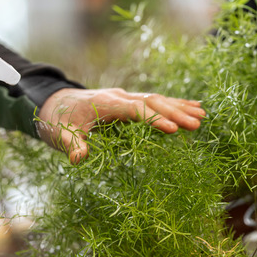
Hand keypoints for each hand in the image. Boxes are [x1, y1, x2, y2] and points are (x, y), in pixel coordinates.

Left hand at [36, 88, 206, 162]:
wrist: (53, 103)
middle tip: (196, 125)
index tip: (172, 130)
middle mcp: (119, 96)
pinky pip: (155, 102)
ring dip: (179, 107)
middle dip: (174, 113)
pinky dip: (174, 104)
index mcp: (105, 103)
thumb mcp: (61, 135)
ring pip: (157, 99)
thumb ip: (72, 146)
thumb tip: (79, 159)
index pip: (135, 110)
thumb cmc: (58, 121)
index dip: (154, 119)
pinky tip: (193, 107)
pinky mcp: (129, 102)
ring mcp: (125, 97)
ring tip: (202, 115)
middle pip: (152, 102)